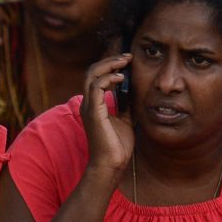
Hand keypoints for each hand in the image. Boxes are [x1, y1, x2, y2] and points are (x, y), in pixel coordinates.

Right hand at [81, 55, 133, 179]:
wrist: (111, 165)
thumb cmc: (117, 145)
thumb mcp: (125, 119)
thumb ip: (125, 104)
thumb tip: (133, 91)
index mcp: (94, 104)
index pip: (97, 76)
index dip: (110, 65)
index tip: (127, 60)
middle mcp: (88, 102)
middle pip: (92, 71)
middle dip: (110, 60)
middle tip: (128, 56)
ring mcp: (89, 106)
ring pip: (92, 74)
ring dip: (109, 65)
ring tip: (125, 62)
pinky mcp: (94, 112)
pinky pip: (96, 87)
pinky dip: (108, 78)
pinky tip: (121, 78)